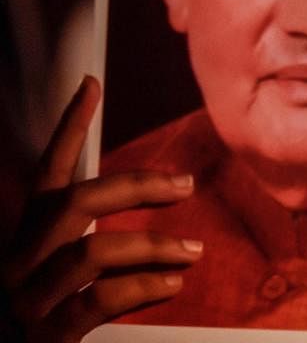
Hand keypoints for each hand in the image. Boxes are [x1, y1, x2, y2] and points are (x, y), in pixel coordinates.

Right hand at [1, 76, 202, 342]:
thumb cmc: (36, 317)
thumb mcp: (50, 272)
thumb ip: (85, 241)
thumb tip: (152, 204)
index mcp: (24, 238)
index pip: (48, 172)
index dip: (68, 128)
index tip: (91, 85)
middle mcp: (19, 261)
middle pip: (77, 202)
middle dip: (137, 187)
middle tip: (186, 186)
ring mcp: (27, 299)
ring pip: (92, 252)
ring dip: (152, 247)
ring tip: (192, 251)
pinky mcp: (44, 336)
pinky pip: (98, 301)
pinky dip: (142, 287)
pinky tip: (172, 283)